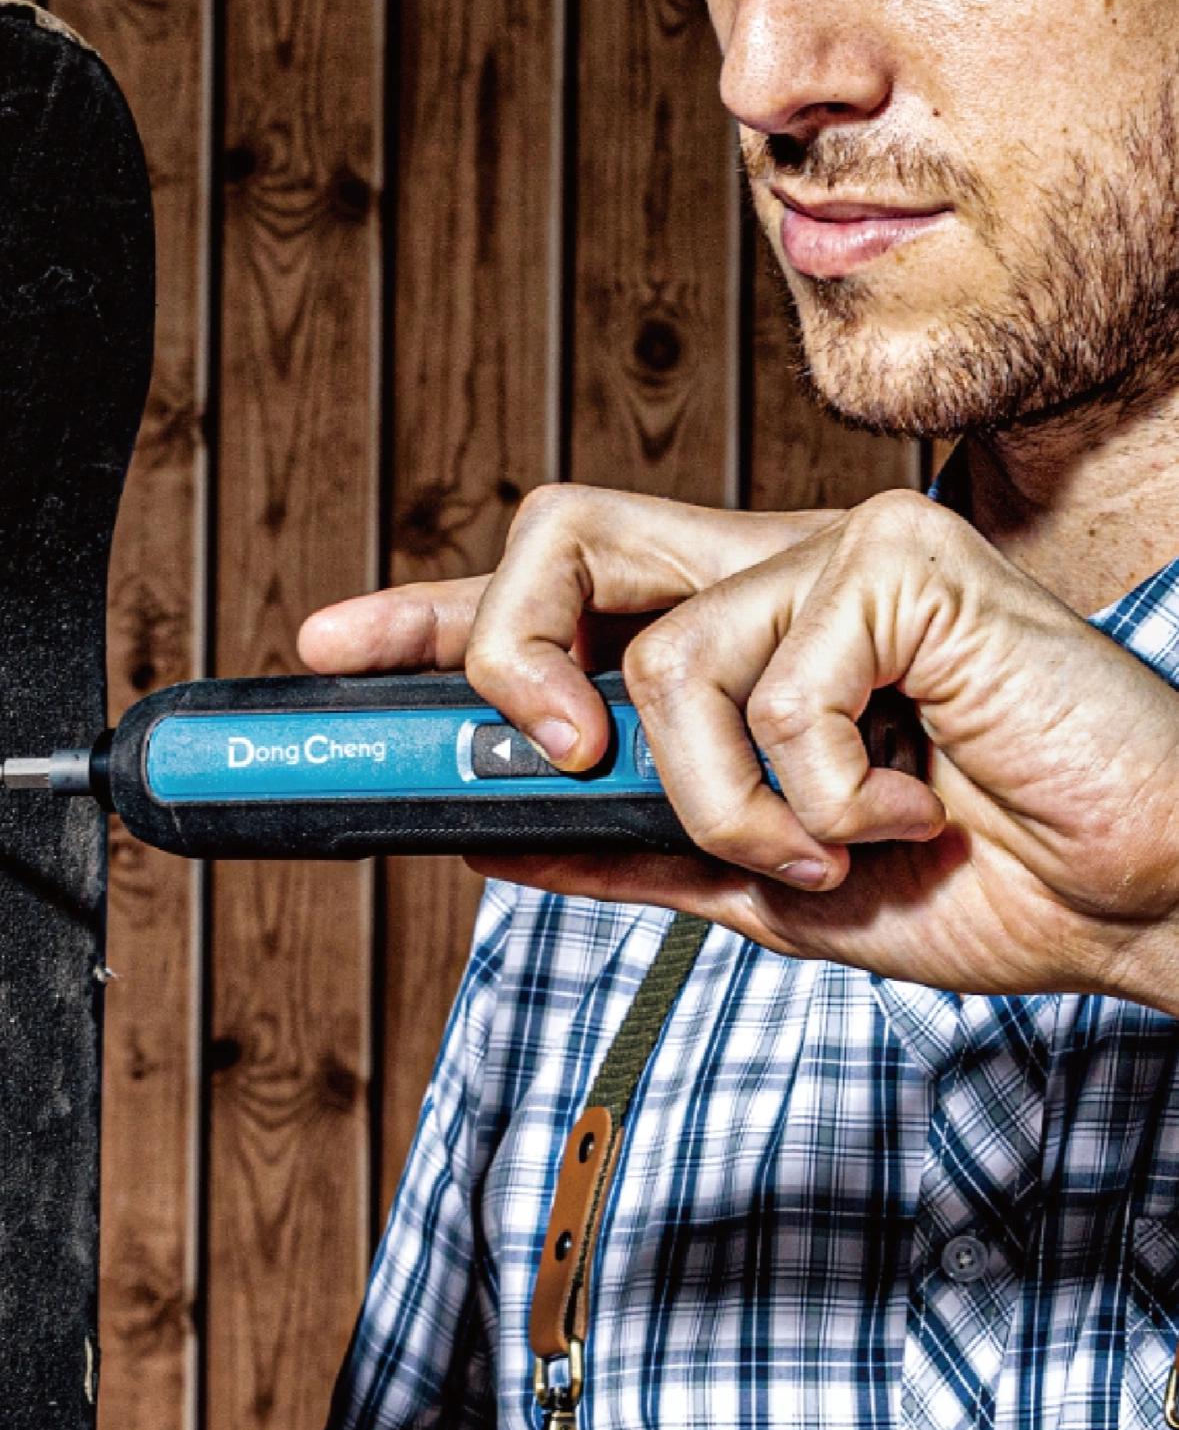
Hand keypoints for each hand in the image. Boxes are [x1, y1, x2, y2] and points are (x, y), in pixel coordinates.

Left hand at [300, 484, 1178, 1008]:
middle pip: (558, 533)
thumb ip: (636, 848)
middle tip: (556, 754)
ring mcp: (831, 558)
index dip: (435, 615)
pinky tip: (908, 803)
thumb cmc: (981, 878)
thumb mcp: (765, 882)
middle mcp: (768, 582)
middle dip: (503, 648)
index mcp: (735, 647)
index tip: (330, 648)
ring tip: (836, 840)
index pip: (558, 600)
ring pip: (655, 663)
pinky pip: (767, 684)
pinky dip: (819, 791)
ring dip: (727, 805)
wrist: (1137, 897)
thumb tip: (490, 832)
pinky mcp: (896, 559)